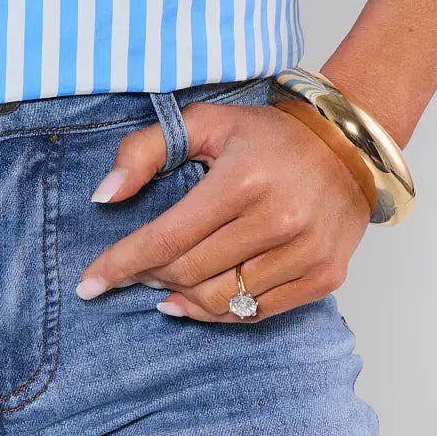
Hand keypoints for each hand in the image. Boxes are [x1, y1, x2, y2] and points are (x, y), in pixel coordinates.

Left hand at [75, 98, 373, 321]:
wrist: (347, 145)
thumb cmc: (268, 135)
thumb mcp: (205, 122)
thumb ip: (145, 151)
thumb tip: (103, 197)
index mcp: (242, 179)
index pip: (168, 237)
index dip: (122, 263)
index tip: (89, 284)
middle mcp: (277, 219)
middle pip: (189, 272)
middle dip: (148, 276)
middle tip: (131, 271)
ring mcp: (304, 253)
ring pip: (220, 301)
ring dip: (181, 298)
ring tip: (163, 285)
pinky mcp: (324, 277)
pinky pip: (256, 313)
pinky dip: (220, 313)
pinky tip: (198, 300)